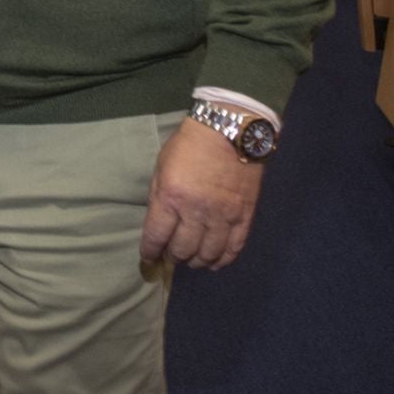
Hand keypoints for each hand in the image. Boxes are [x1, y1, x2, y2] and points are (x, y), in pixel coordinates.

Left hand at [139, 118, 263, 270]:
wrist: (228, 131)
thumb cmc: (188, 146)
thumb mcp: (161, 167)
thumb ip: (158, 198)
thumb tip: (158, 226)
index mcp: (171, 197)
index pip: (156, 237)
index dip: (150, 252)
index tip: (149, 258)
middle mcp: (196, 212)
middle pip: (183, 249)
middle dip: (173, 256)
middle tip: (172, 255)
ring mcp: (223, 216)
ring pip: (208, 253)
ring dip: (197, 261)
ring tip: (192, 260)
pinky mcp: (244, 216)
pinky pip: (234, 248)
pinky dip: (223, 260)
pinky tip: (215, 263)